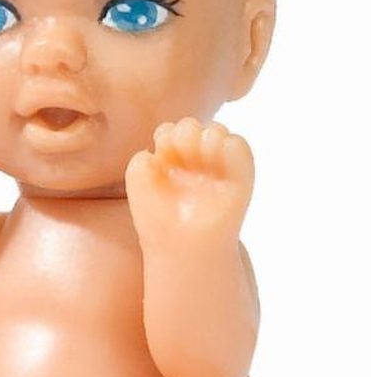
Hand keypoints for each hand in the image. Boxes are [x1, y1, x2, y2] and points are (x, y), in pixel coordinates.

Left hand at [125, 118, 253, 249]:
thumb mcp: (138, 189)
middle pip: (194, 127)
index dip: (167, 132)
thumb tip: (149, 153)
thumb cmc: (157, 223)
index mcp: (170, 163)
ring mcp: (217, 169)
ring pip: (217, 132)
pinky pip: (239, 148)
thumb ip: (138, 166)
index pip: (171, 132)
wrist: (182, 249)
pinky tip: (218, 151)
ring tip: (199, 150)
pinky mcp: (239, 178)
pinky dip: (230, 144)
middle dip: (186, 131)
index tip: (162, 147)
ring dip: (207, 134)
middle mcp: (194, 162)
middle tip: (179, 148)